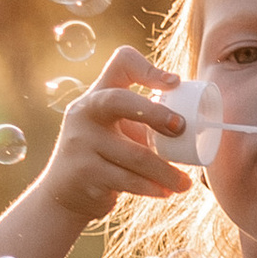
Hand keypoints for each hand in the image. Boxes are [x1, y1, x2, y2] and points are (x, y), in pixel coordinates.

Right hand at [29, 48, 194, 231]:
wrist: (63, 194)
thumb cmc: (101, 155)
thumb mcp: (112, 129)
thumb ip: (140, 120)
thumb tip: (194, 123)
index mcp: (96, 95)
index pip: (120, 63)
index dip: (149, 68)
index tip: (175, 83)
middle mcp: (84, 113)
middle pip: (119, 100)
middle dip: (156, 113)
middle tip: (182, 129)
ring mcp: (81, 142)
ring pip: (135, 155)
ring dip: (167, 172)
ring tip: (185, 182)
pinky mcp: (85, 173)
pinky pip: (129, 181)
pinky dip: (153, 188)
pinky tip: (166, 192)